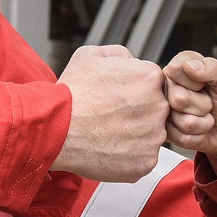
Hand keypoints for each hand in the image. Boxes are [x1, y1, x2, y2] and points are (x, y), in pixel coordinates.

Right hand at [51, 44, 169, 182]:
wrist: (57, 128)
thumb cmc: (72, 93)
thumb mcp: (91, 54)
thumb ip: (119, 54)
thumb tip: (130, 61)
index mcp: (150, 77)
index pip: (152, 84)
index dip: (132, 91)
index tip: (116, 99)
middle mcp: (159, 106)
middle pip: (155, 110)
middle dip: (137, 113)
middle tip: (110, 117)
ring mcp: (154, 136)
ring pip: (150, 135)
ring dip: (133, 135)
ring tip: (107, 133)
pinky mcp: (146, 161)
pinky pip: (142, 157)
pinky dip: (128, 156)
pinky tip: (108, 148)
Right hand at [163, 51, 216, 171]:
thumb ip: (212, 68)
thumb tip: (189, 65)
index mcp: (179, 67)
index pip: (175, 71)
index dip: (197, 82)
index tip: (206, 84)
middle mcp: (167, 87)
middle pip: (178, 99)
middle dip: (202, 105)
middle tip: (208, 103)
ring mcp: (164, 111)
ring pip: (183, 121)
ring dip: (203, 123)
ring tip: (205, 115)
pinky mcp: (166, 132)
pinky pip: (182, 138)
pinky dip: (198, 136)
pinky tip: (199, 129)